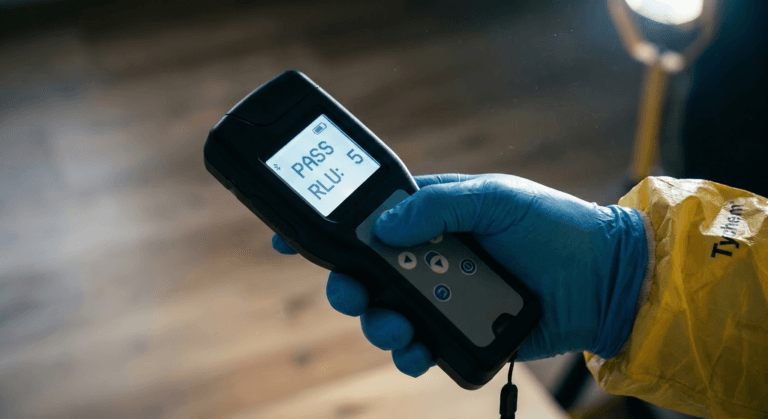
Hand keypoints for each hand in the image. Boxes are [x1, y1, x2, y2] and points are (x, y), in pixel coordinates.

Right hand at [272, 173, 648, 376]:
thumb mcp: (494, 197)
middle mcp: (429, 257)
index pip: (368, 220)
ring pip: (387, 314)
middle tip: (351, 291)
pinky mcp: (461, 332)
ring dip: (378, 323)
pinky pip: (421, 347)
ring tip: (396, 326)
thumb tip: (384, 227)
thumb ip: (437, 205)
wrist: (603, 276)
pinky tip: (417, 349)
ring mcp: (443, 296)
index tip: (289, 239)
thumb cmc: (551, 224)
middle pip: (367, 274)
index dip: (329, 230)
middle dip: (348, 286)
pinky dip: (410, 353)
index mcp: (431, 216)